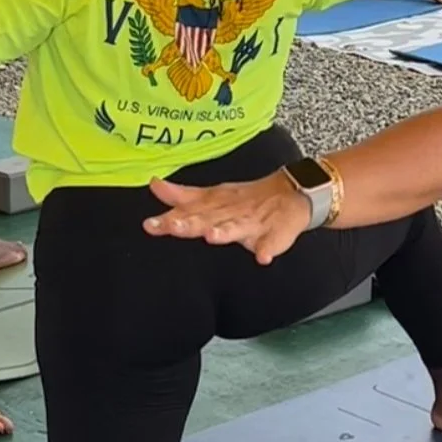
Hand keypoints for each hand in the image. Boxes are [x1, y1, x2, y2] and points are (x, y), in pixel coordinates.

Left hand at [142, 173, 310, 265]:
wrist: (291, 194)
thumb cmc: (245, 200)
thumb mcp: (212, 196)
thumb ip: (181, 196)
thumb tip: (153, 184)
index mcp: (216, 205)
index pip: (189, 211)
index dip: (170, 217)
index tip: (150, 225)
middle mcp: (231, 212)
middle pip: (209, 218)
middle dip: (192, 222)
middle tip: (174, 226)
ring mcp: (253, 224)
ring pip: (237, 228)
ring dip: (225, 231)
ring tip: (213, 236)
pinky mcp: (276, 234)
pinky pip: (273, 244)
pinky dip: (268, 250)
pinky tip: (262, 257)